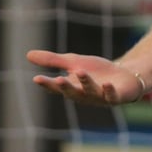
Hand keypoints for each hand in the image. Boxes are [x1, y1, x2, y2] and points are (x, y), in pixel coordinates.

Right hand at [27, 50, 145, 105]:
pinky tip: (106, 83)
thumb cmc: (97, 71)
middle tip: (58, 79)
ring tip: (81, 71)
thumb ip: (53, 61)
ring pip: (91, 92)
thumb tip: (27, 54)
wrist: (124, 76)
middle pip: (72, 92)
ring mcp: (100, 97)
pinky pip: (111, 96)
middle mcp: (84, 95)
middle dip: (65, 87)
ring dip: (86, 83)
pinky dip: (108, 90)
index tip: (36, 78)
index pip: (56, 87)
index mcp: (72, 88)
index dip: (47, 84)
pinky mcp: (116, 96)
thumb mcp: (74, 62)